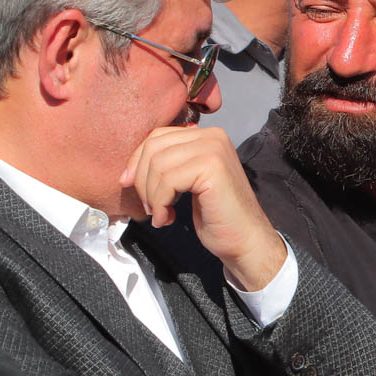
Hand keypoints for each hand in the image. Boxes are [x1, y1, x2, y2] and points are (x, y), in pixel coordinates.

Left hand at [120, 126, 286, 290]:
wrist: (246, 240)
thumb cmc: (218, 217)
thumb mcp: (188, 183)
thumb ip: (169, 165)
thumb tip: (128, 171)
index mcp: (207, 135)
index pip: (157, 137)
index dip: (137, 162)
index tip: (130, 186)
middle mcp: (213, 136)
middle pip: (154, 148)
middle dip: (142, 181)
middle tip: (150, 207)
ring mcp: (214, 150)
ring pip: (158, 165)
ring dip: (152, 196)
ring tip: (161, 215)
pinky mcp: (212, 168)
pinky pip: (168, 181)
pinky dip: (161, 204)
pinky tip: (169, 219)